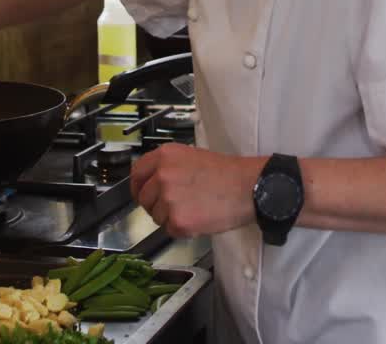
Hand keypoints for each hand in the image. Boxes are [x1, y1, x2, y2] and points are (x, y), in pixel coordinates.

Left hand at [129, 143, 263, 237]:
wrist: (248, 187)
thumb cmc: (227, 173)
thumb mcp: (192, 156)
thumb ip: (168, 167)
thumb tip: (152, 183)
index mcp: (164, 156)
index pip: (136, 174)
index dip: (138, 187)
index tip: (141, 194)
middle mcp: (162, 175)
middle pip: (143, 198)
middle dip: (156, 206)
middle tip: (176, 206)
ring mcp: (168, 199)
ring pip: (156, 217)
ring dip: (170, 218)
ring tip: (194, 209)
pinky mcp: (178, 220)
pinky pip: (170, 230)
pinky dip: (183, 230)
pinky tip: (199, 218)